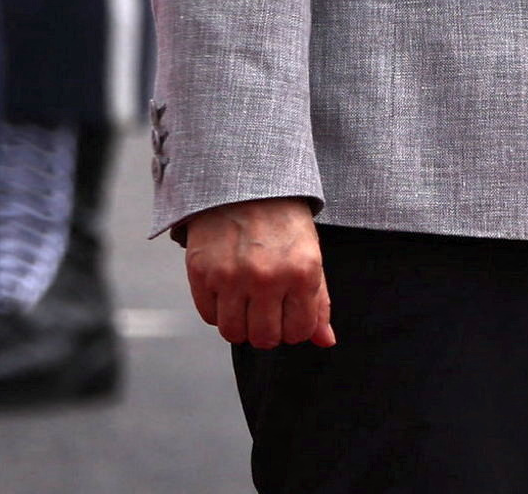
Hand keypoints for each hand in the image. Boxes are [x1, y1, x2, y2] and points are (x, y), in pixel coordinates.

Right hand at [183, 196, 331, 348]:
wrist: (246, 186)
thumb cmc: (284, 222)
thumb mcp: (311, 255)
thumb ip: (319, 301)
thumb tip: (326, 341)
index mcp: (302, 272)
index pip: (299, 332)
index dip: (295, 328)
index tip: (290, 315)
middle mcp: (267, 278)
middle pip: (264, 338)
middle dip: (267, 331)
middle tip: (266, 310)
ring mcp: (231, 277)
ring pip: (233, 333)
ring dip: (241, 325)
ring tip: (246, 302)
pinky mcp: (201, 273)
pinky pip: (208, 316)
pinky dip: (218, 310)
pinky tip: (227, 289)